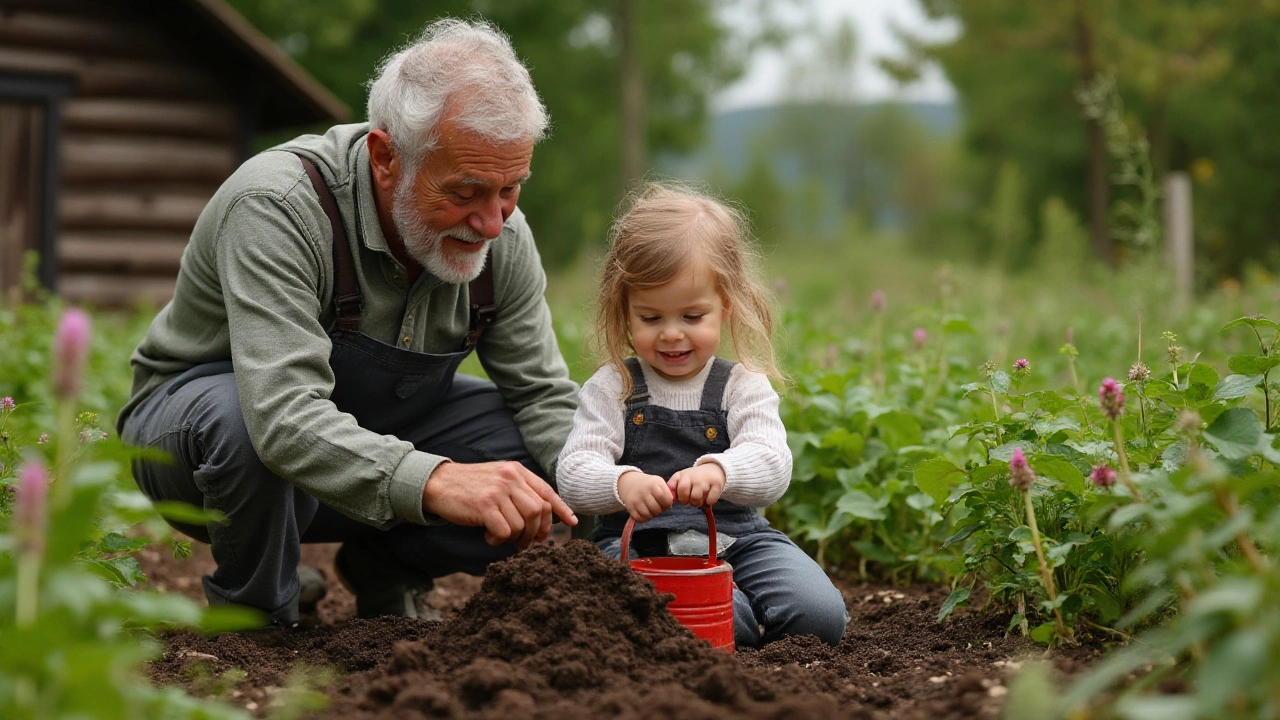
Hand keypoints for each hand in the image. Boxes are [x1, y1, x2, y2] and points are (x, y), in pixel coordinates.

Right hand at [423, 461, 576, 549]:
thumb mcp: (498, 479)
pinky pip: (505, 531)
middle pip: (539, 511)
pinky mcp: (484, 506)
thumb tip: (542, 513)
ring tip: (502, 537)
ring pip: (523, 523)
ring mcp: (497, 491)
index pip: (547, 491)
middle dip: (538, 532)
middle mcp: (510, 478)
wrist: (437, 483)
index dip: (561, 509)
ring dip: (516, 538)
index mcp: (516, 471)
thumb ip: (518, 490)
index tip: (571, 522)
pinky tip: (488, 536)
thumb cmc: (469, 486)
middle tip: (527, 543)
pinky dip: (499, 540)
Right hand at [617, 470, 673, 521]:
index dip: (668, 503)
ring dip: (652, 514)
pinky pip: (640, 518)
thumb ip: (666, 492)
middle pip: (657, 509)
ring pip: (648, 515)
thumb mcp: (658, 482)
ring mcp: (636, 499)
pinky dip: (644, 518)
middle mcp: (644, 491)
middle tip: (657, 506)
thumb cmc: (648, 485)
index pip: (666, 498)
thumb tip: (669, 505)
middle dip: (660, 510)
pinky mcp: (630, 507)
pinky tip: (645, 512)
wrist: (630, 483)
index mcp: (654, 483)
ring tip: (651, 509)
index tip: (666, 502)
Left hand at [668, 463, 725, 507]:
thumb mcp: (681, 477)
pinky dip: (709, 502)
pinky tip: (708, 497)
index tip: (684, 497)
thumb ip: (672, 485)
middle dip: (689, 501)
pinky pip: (710, 500)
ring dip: (698, 503)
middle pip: (687, 496)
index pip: (680, 490)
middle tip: (692, 498)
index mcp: (684, 475)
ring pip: (697, 499)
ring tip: (700, 498)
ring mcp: (706, 480)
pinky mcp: (717, 485)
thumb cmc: (694, 477)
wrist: (713, 469)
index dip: (681, 497)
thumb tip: (669, 496)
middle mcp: (695, 477)